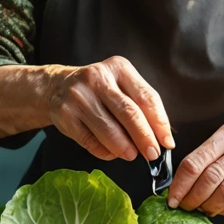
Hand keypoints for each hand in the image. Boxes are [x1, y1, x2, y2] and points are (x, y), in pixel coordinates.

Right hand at [46, 56, 174, 162]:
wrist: (56, 87)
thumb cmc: (97, 90)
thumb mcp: (119, 85)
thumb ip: (139, 105)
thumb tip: (160, 137)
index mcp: (118, 67)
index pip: (146, 96)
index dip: (160, 122)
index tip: (167, 141)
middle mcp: (98, 78)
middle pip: (129, 113)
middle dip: (144, 137)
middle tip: (153, 154)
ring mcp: (79, 96)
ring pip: (109, 129)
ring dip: (125, 147)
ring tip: (132, 155)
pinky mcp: (65, 114)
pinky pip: (90, 140)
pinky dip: (104, 151)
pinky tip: (111, 153)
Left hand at [166, 121, 223, 215]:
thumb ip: (206, 155)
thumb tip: (180, 183)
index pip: (196, 161)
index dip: (181, 183)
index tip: (173, 198)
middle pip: (210, 177)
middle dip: (193, 197)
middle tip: (185, 207)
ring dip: (210, 205)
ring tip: (202, 210)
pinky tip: (220, 210)